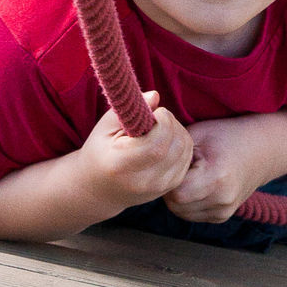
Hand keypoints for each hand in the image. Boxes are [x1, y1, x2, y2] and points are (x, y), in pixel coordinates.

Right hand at [79, 91, 193, 211]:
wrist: (99, 190)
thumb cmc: (99, 153)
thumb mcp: (104, 127)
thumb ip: (129, 109)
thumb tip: (155, 96)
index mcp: (122, 166)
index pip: (157, 144)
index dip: (164, 121)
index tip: (155, 112)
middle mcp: (143, 181)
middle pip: (176, 145)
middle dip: (172, 122)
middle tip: (157, 117)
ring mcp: (158, 187)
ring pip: (185, 150)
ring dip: (178, 131)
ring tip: (159, 128)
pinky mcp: (170, 187)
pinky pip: (187, 157)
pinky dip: (181, 143)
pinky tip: (165, 140)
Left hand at [162, 118, 261, 223]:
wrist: (263, 149)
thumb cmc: (228, 135)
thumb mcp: (199, 134)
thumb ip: (173, 150)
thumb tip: (147, 159)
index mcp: (216, 180)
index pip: (174, 192)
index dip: (167, 176)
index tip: (170, 161)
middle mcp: (222, 201)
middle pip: (175, 205)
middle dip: (170, 187)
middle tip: (177, 165)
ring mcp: (223, 212)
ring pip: (181, 212)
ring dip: (177, 196)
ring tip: (188, 172)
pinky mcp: (222, 216)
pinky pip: (192, 213)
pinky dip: (188, 201)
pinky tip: (196, 181)